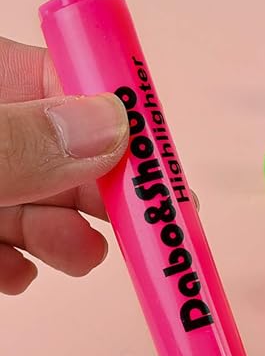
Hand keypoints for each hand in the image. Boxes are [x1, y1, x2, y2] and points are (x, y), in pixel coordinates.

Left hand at [0, 36, 128, 294]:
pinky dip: (19, 266)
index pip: (64, 80)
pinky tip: (16, 275)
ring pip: (38, 202)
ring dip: (67, 236)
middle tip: (139, 224)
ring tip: (75, 255)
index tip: (158, 163)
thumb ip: (20, 142)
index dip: (119, 118)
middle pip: (63, 151)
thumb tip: (112, 126)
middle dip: (102, 191)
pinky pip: (3, 246)